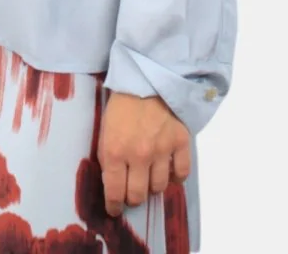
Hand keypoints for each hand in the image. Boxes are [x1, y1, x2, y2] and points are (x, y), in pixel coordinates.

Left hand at [97, 91, 190, 216]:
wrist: (149, 78)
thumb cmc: (122, 102)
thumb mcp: (105, 128)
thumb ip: (108, 156)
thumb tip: (112, 181)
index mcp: (116, 151)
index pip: (114, 192)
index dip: (114, 205)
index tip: (114, 209)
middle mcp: (139, 156)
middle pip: (138, 195)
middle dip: (133, 197)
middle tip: (132, 191)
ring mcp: (162, 151)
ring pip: (159, 187)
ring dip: (153, 185)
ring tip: (149, 176)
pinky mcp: (180, 143)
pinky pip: (181, 173)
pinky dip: (176, 176)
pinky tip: (170, 171)